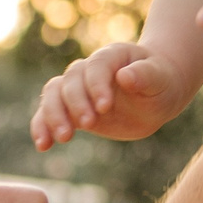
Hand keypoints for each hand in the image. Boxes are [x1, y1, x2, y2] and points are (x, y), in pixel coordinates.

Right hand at [30, 42, 189, 149]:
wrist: (154, 94)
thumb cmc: (160, 82)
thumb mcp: (160, 79)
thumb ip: (145, 75)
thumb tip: (125, 77)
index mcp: (112, 56)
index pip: (96, 66)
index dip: (97, 84)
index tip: (105, 107)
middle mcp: (89, 69)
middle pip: (71, 80)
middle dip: (76, 103)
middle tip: (89, 124)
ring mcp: (78, 89)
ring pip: (53, 94)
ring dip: (53, 115)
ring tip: (63, 138)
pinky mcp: (72, 109)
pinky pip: (48, 114)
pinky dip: (42, 127)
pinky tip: (43, 146)